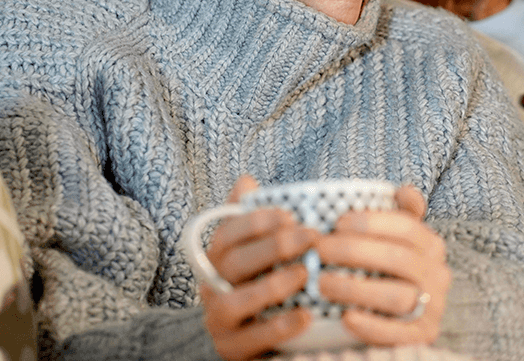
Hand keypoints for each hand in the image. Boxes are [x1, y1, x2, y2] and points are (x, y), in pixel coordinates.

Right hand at [200, 175, 317, 360]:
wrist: (244, 334)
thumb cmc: (256, 282)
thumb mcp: (252, 249)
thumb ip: (249, 218)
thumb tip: (246, 180)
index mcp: (217, 256)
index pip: (229, 232)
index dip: (258, 221)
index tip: (292, 214)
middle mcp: (211, 285)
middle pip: (234, 262)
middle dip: (274, 246)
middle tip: (312, 236)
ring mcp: (218, 319)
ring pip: (234, 301)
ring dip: (272, 285)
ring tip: (305, 273)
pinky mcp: (230, 349)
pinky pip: (252, 338)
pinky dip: (279, 327)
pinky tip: (307, 316)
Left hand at [315, 184, 451, 345]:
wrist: (399, 322)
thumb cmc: (388, 271)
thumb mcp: (397, 241)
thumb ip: (400, 215)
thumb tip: (403, 190)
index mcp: (432, 245)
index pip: (407, 226)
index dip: (371, 222)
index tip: (337, 222)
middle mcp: (438, 274)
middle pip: (399, 259)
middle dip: (355, 251)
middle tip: (320, 250)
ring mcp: (433, 307)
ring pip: (398, 296)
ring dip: (356, 289)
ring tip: (322, 284)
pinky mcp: (422, 337)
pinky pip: (397, 333)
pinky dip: (370, 325)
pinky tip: (345, 317)